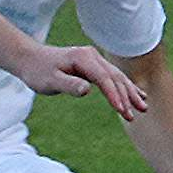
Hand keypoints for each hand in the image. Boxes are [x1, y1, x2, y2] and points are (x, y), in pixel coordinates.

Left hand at [20, 44, 146, 120]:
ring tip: (143, 107)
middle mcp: (92, 56)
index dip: (115, 95)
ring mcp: (94, 59)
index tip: (122, 111)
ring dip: (130, 92)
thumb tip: (87, 90)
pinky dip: (125, 86)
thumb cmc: (38, 71)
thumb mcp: (50, 80)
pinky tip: (137, 95)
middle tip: (137, 115)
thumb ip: (69, 84)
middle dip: (127, 96)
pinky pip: (113, 76)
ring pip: (117, 77)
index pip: (104, 79)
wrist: (29, 59)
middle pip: (114, 77)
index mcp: (83, 58)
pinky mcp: (93, 65)